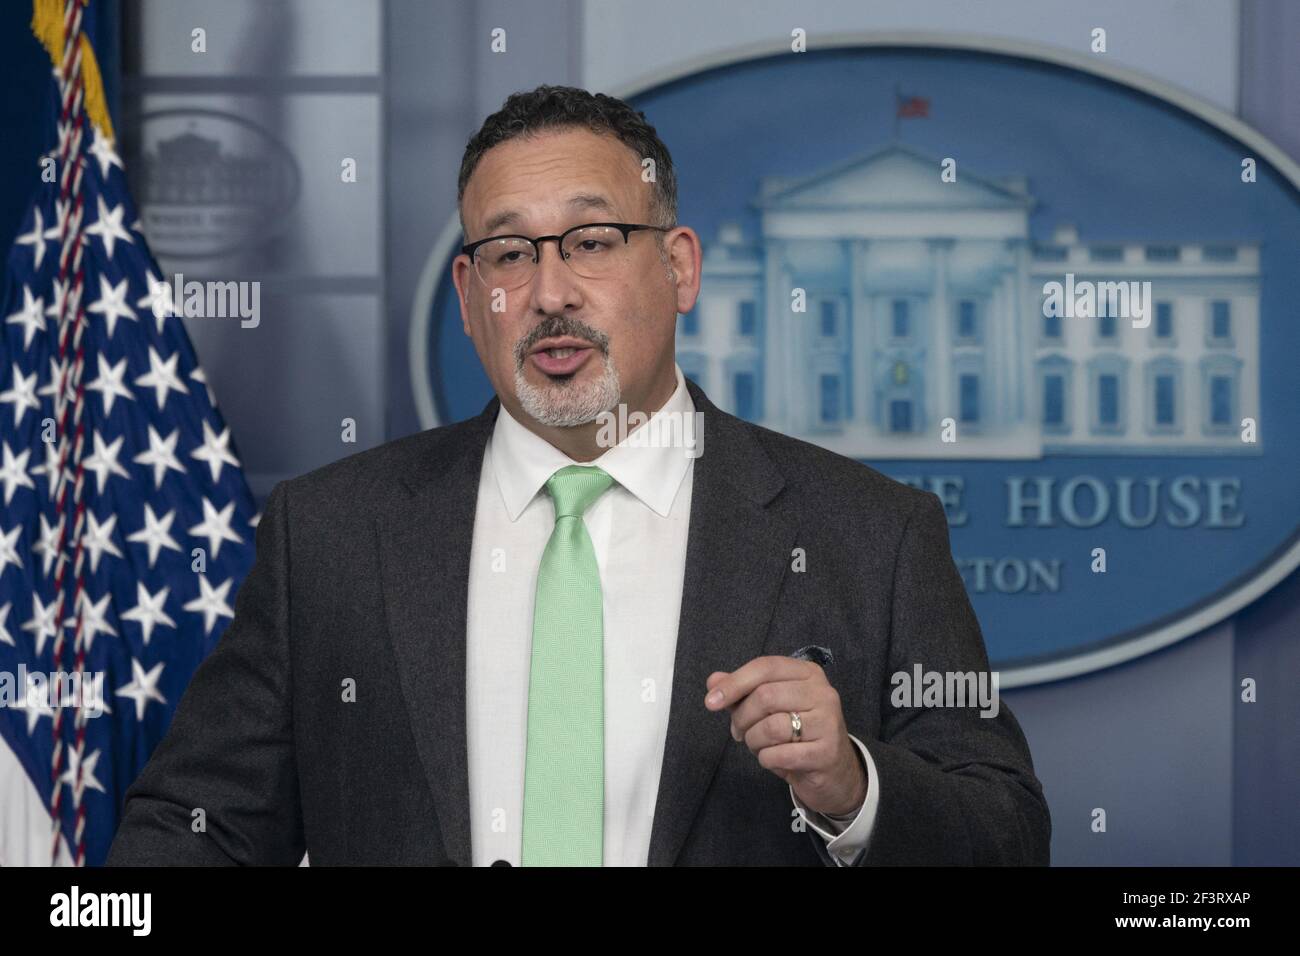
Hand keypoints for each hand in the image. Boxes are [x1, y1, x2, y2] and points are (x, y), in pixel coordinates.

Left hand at [705, 655, 866, 817]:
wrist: (834, 771)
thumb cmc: (798, 732)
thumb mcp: (771, 707)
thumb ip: (742, 691)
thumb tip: (713, 681)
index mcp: (808, 673)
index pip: (765, 667)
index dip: (734, 682)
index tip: (710, 702)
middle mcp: (822, 693)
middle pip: (765, 696)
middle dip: (742, 718)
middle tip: (739, 732)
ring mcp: (828, 722)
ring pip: (771, 727)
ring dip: (753, 741)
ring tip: (757, 746)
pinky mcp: (826, 752)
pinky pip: (779, 754)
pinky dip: (766, 759)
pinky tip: (772, 759)